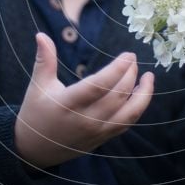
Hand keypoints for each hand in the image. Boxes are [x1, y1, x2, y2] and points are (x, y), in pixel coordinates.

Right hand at [14, 32, 153, 168]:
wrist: (35, 150)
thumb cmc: (36, 113)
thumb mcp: (38, 86)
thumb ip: (45, 60)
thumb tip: (41, 34)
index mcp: (68, 103)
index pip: (98, 86)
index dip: (117, 69)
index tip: (129, 55)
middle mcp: (85, 119)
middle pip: (117, 96)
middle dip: (130, 75)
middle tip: (133, 59)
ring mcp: (96, 131)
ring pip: (128, 113)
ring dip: (143, 94)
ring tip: (148, 77)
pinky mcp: (103, 138)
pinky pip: (126, 123)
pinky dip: (137, 108)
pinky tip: (140, 94)